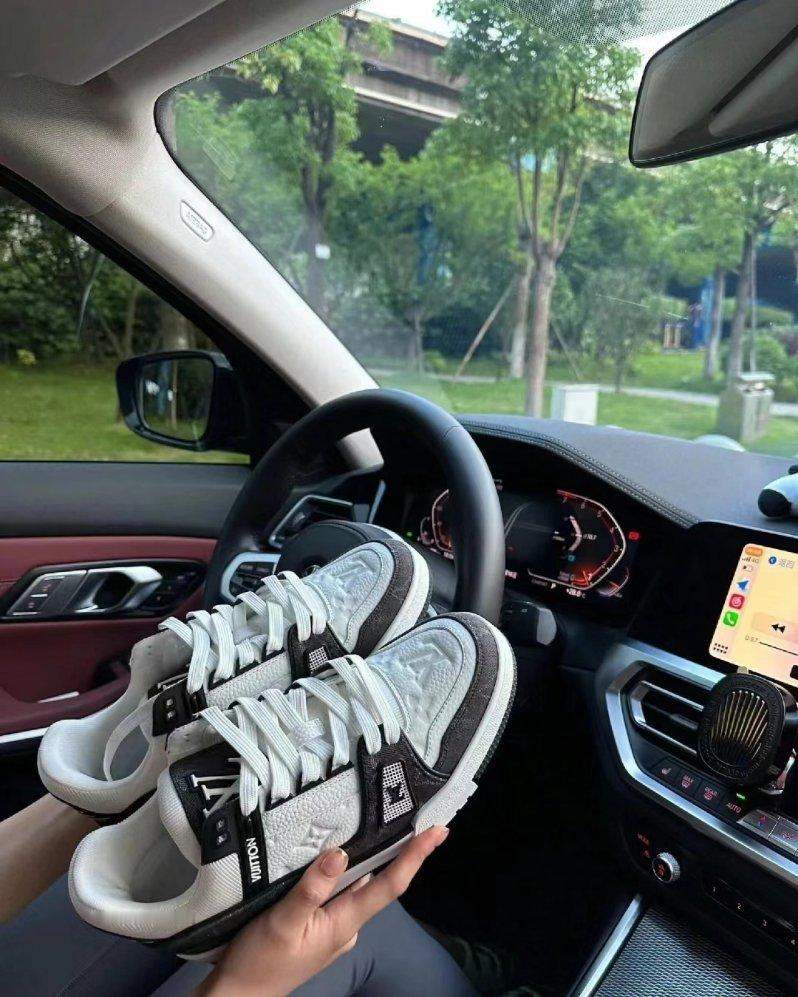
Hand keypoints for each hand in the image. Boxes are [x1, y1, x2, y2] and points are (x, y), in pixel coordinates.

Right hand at [197, 825, 448, 996]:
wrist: (237, 995)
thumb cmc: (259, 962)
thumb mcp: (282, 923)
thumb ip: (312, 889)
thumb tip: (341, 853)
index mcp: (345, 923)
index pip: (390, 884)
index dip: (415, 856)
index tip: (438, 831)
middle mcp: (347, 925)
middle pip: (379, 881)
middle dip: (398, 851)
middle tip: (411, 814)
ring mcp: (333, 928)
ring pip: (357, 885)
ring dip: (368, 858)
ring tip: (376, 822)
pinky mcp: (317, 927)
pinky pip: (338, 893)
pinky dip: (343, 871)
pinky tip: (335, 855)